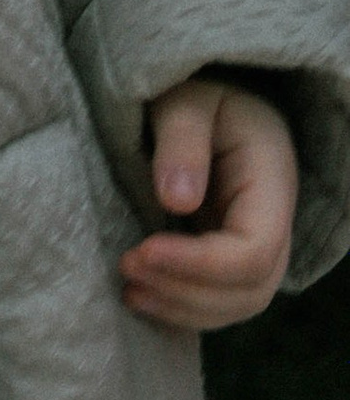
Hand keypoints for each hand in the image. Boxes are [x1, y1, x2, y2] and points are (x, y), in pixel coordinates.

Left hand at [121, 76, 296, 331]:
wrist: (207, 100)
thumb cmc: (196, 89)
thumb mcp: (187, 99)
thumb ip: (182, 140)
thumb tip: (176, 201)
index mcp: (272, 182)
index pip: (255, 249)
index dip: (201, 263)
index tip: (143, 250)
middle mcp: (273, 222)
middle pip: (250, 288)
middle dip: (187, 290)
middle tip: (127, 267)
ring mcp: (255, 243)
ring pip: (236, 303)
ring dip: (182, 307)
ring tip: (129, 290)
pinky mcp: (228, 256)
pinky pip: (219, 300)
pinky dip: (182, 309)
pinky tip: (141, 298)